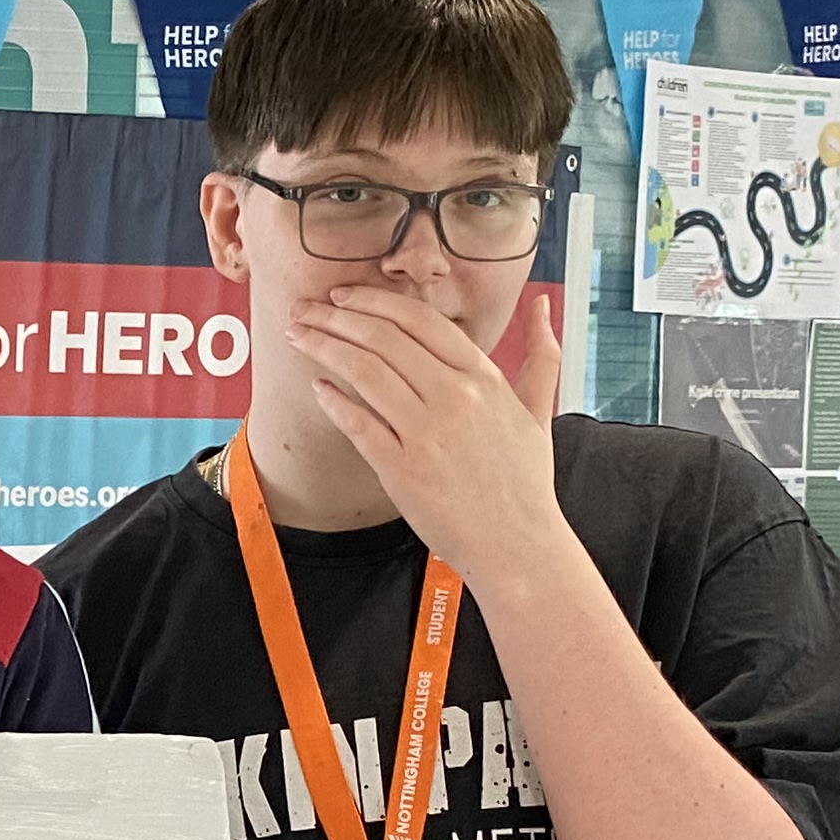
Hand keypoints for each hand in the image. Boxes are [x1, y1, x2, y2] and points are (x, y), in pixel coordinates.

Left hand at [288, 284, 570, 589]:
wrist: (517, 544)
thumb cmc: (525, 481)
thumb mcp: (539, 409)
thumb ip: (541, 354)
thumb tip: (541, 304)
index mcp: (483, 377)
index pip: (419, 320)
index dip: (374, 301)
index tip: (343, 295)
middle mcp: (454, 396)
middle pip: (383, 338)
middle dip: (335, 317)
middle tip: (304, 309)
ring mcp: (426, 432)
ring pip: (364, 371)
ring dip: (324, 347)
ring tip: (298, 336)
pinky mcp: (402, 469)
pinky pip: (358, 423)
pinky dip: (333, 400)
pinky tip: (316, 387)